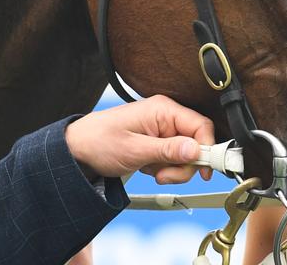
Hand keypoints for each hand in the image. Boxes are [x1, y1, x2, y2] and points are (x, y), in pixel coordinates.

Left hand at [65, 94, 213, 183]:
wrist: (79, 148)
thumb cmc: (99, 141)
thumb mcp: (135, 150)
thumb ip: (168, 150)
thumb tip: (196, 150)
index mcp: (162, 110)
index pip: (201, 126)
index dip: (207, 149)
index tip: (204, 171)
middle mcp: (165, 117)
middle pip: (196, 144)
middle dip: (184, 165)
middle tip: (164, 176)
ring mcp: (162, 130)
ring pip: (186, 155)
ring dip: (172, 170)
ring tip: (151, 171)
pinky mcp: (157, 142)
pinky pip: (173, 159)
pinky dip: (164, 168)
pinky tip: (147, 167)